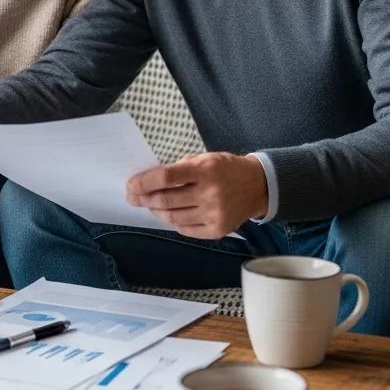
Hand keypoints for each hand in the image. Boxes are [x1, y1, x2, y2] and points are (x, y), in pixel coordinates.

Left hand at [125, 152, 268, 238]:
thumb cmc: (226, 169)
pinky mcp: (217, 230)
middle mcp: (210, 194)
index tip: (130, 185)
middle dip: (144, 199)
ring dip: (156, 211)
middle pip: (166, 200)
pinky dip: (173, 222)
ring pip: (173, 217)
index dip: (144, 182)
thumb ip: (179, 169)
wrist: (258, 186)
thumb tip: (149, 181)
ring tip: (150, 205)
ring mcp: (214, 214)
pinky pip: (185, 229)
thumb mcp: (205, 158)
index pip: (166, 178)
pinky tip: (169, 214)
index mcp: (206, 170)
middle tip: (133, 197)